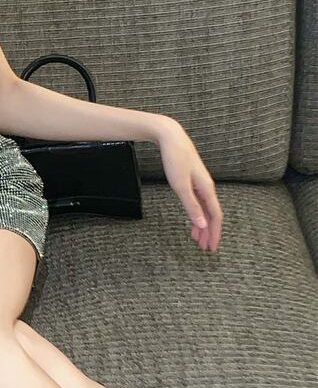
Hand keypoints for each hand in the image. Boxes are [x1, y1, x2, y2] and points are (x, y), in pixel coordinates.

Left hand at [156, 117, 222, 251]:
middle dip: (209, 233)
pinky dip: (197, 214)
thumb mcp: (181, 186)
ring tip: (197, 239)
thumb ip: (191, 207)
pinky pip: (199, 203)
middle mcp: (207, 188)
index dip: (214, 233)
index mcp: (207, 190)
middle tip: (205, 248)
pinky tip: (193, 220)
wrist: (171, 138)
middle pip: (211, 215)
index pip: (215, 217)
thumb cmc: (176, 160)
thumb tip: (202, 224)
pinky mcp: (193, 182)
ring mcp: (201, 185)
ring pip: (205, 210)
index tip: (212, 247)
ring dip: (202, 225)